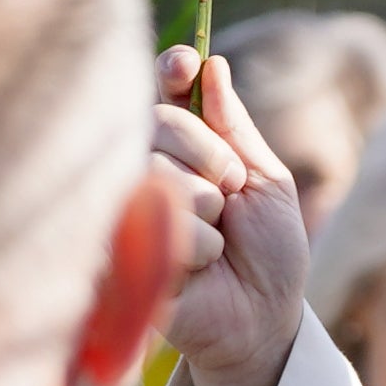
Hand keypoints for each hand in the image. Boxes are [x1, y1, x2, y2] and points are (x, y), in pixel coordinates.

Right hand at [152, 45, 307, 385]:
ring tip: (217, 243)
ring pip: (157, 172)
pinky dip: (195, 245)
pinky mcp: (117, 253)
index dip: (170, 71)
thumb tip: (213, 66)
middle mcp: (147, 171)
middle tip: (231, 193)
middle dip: (208, 154)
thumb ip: (235, 127)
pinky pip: (155, 222)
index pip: (161, 92)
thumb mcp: (267, 181)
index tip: (184, 65)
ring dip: (205, 207)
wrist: (267, 320)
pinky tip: (197, 268)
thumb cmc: (269, 253)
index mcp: (182, 148)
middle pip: (157, 122)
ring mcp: (128, 210)